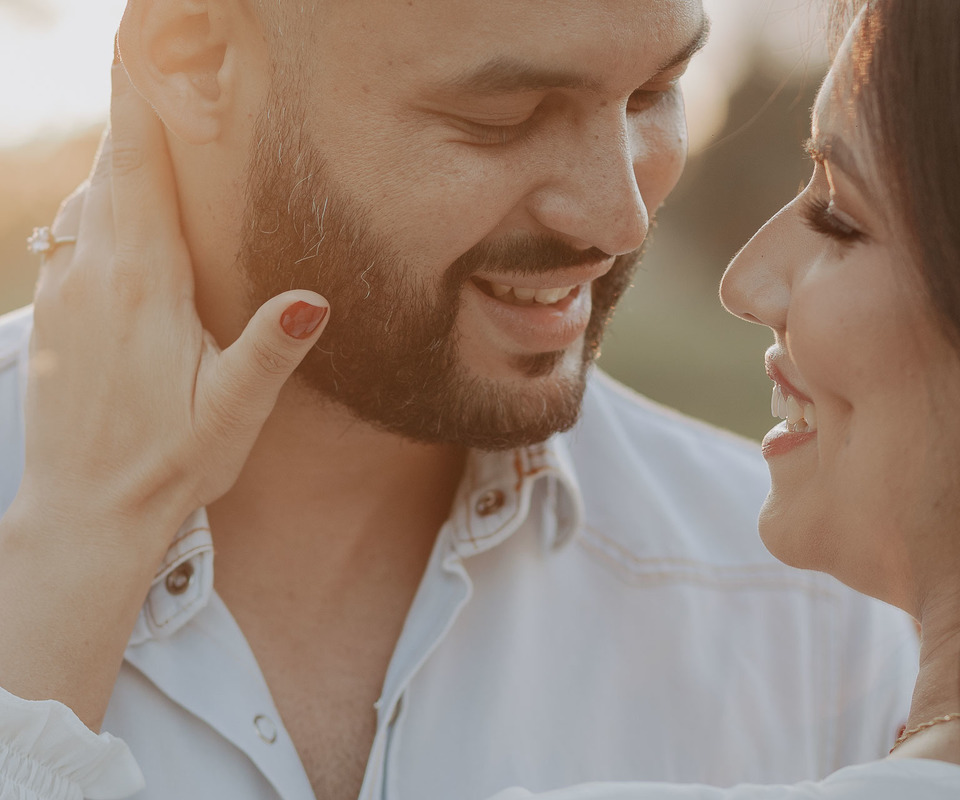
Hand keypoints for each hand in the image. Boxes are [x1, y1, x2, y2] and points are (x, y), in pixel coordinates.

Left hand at [0, 63, 328, 727]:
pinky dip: (115, 192)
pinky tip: (144, 203)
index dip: (145, 80)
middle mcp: (93, 266)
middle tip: (180, 44)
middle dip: (148, 96)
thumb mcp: (231, 414)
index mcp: (141, 278)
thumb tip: (315, 296)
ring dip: (135, 147)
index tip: (154, 21)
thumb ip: (270, 349)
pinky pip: (85, 224)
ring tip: (172, 112)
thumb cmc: (168, 464)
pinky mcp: (60, 305)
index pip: (141, 152)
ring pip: (98, 188)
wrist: (84, 512)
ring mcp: (67, 283)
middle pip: (118, 154)